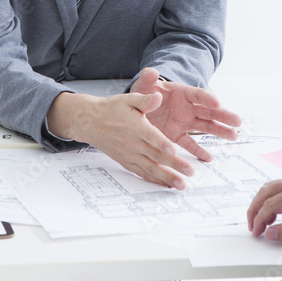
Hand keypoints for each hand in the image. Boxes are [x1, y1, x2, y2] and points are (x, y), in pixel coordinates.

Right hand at [46, 90, 196, 188]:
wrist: (92, 122)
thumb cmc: (112, 110)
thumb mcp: (129, 99)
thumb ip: (145, 100)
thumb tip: (158, 96)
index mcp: (135, 126)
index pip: (150, 136)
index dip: (162, 143)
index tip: (174, 150)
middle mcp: (133, 143)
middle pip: (155, 155)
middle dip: (173, 165)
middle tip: (189, 172)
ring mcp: (130, 154)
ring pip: (150, 168)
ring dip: (166, 177)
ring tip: (181, 184)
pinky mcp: (126, 161)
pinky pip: (141, 173)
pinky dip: (153, 179)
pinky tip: (165, 184)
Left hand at [131, 67, 241, 161]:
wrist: (137, 109)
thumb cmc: (144, 93)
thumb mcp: (144, 85)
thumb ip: (148, 80)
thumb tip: (151, 71)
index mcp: (181, 93)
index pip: (198, 94)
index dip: (207, 98)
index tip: (217, 103)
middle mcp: (187, 107)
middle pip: (209, 111)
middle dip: (223, 116)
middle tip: (237, 121)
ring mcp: (184, 121)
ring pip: (205, 126)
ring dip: (219, 131)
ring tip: (233, 136)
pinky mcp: (177, 134)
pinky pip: (189, 143)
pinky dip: (198, 151)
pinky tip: (208, 158)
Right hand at [246, 177, 281, 241]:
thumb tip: (270, 233)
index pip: (270, 204)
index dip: (259, 219)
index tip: (256, 231)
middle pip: (266, 192)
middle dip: (255, 210)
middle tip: (251, 225)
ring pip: (271, 187)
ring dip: (261, 203)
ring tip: (260, 220)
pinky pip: (280, 187)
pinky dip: (271, 198)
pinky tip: (273, 212)